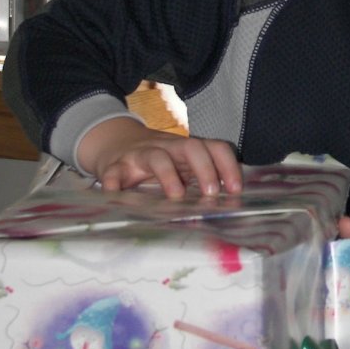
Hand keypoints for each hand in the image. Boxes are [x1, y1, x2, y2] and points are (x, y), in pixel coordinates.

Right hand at [77, 117, 242, 198]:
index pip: (214, 148)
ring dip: (168, 175)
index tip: (236, 189)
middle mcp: (166, 147)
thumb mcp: (180, 165)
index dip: (228, 166)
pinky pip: (113, 172)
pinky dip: (114, 183)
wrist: (114, 143)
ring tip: (176, 196)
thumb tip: (229, 205)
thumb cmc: (157, 161)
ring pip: (156, 157)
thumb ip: (199, 180)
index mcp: (186, 149)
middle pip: (190, 148)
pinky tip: (116, 196)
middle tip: (212, 194)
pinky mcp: (115, 165)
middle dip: (205, 169)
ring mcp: (140, 155)